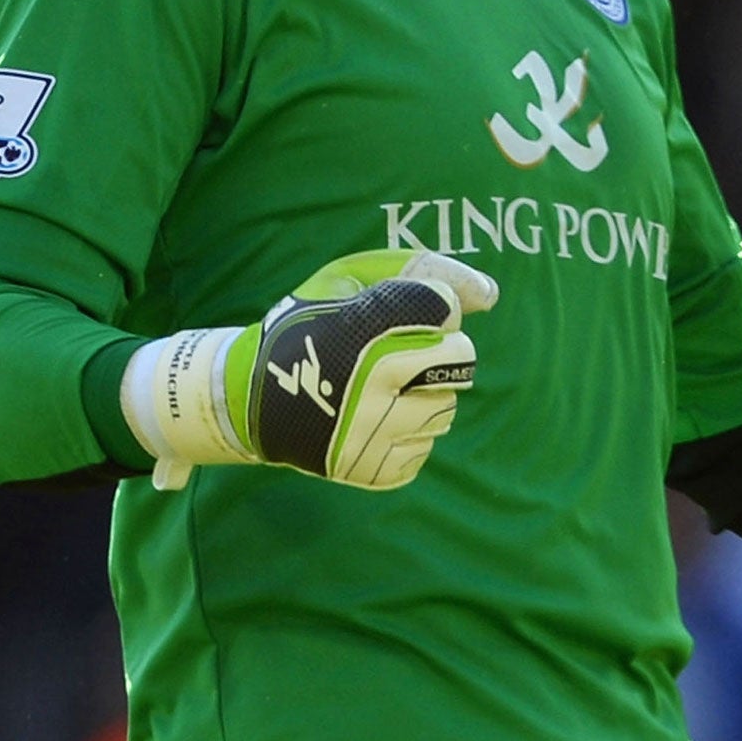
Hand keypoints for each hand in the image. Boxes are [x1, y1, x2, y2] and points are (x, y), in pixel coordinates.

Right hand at [122, 250, 497, 491]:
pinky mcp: (373, 469)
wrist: (251, 399)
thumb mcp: (350, 280)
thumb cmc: (310, 327)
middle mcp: (373, 381)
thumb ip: (423, 272)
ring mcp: (374, 431)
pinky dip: (408, 433)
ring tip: (382, 387)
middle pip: (460, 358)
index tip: (404, 314)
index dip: (431, 305)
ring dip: (424, 394)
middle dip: (439, 349)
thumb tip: (490, 296)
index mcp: (365, 327)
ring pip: (447, 406)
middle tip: (404, 352)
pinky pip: (426, 447)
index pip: (446, 308)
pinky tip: (373, 419)